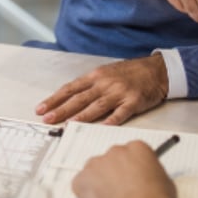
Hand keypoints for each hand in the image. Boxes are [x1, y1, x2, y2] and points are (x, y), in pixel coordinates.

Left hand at [35, 55, 168, 124]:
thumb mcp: (106, 73)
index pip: (70, 89)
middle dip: (61, 109)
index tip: (41, 108)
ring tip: (68, 124)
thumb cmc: (128, 73)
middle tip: (47, 119)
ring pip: (97, 106)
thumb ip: (90, 86)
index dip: (55, 99)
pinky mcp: (134, 101)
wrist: (155, 70)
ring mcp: (119, 92)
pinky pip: (121, 113)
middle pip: (79, 98)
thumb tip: (70, 99)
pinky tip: (102, 127)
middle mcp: (105, 83)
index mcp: (95, 76)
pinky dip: (112, 120)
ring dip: (81, 116)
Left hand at [72, 142, 176, 197]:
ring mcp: (97, 164)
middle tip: (120, 193)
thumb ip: (150, 172)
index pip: (129, 153)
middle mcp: (115, 151)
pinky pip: (80, 184)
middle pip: (111, 160)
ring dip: (100, 183)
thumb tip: (146, 176)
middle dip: (114, 175)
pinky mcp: (83, 179)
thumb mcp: (164, 181)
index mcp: (136, 148)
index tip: (131, 179)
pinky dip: (86, 194)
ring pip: (95, 171)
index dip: (130, 169)